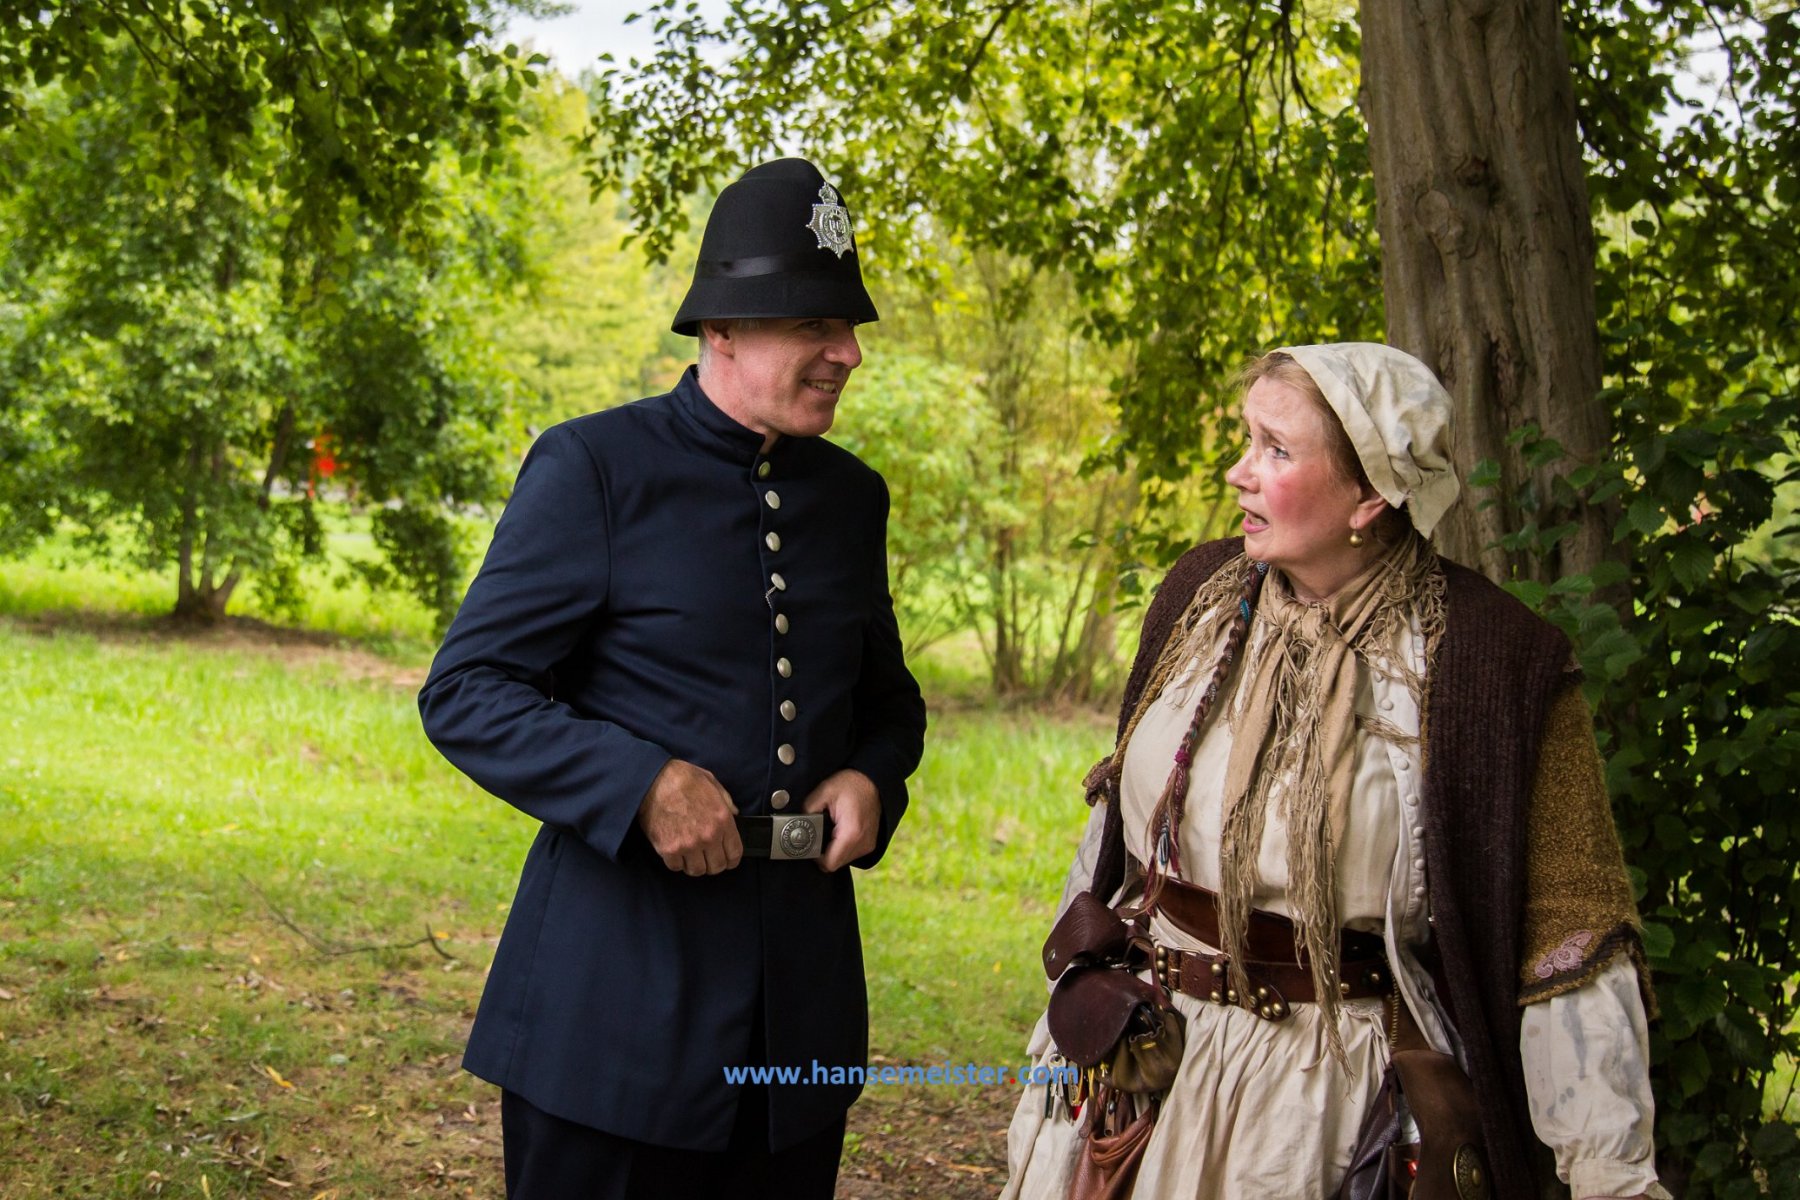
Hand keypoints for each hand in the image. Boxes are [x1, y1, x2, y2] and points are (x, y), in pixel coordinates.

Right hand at [637, 759, 741, 875]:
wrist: (653, 780)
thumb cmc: (682, 778)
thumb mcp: (712, 783)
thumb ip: (726, 801)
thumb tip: (734, 813)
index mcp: (722, 820)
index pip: (734, 854)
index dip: (731, 860)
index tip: (727, 860)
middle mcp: (708, 836)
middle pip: (716, 867)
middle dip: (713, 864)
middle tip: (707, 858)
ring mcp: (688, 845)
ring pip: (696, 871)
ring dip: (694, 865)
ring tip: (690, 855)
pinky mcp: (668, 849)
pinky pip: (676, 867)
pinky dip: (676, 862)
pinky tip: (675, 851)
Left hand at [802, 769, 880, 871]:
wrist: (873, 779)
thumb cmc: (850, 783)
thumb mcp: (824, 791)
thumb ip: (807, 811)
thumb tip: (795, 825)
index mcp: (851, 833)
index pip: (829, 863)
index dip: (815, 857)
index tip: (809, 842)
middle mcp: (863, 843)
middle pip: (835, 864)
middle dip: (823, 853)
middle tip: (817, 833)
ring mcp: (869, 845)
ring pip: (843, 860)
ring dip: (833, 850)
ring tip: (829, 830)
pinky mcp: (870, 843)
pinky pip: (851, 854)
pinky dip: (841, 847)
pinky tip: (838, 831)